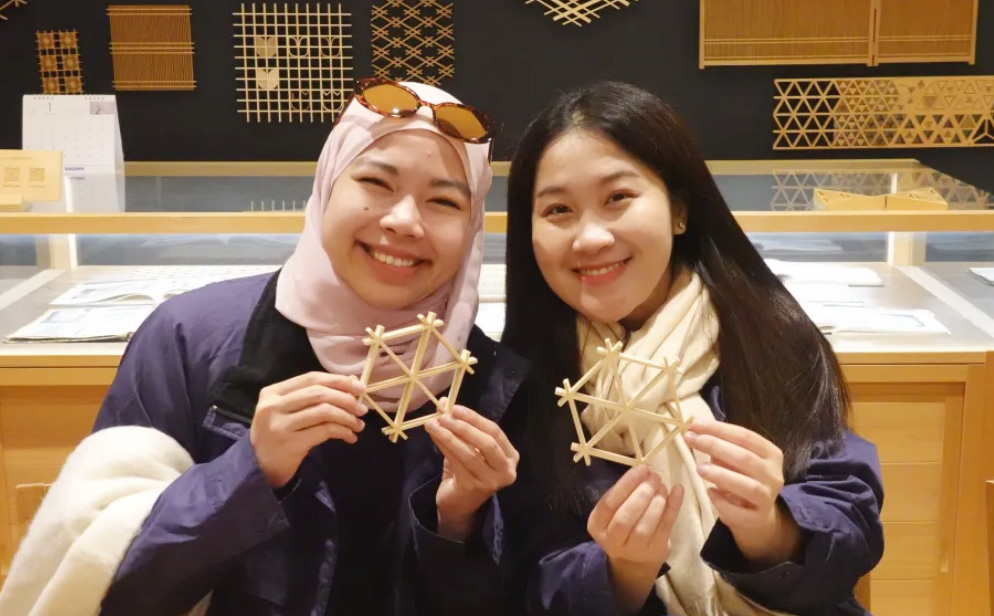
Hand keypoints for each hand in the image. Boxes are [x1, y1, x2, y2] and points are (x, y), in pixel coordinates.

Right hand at [250, 372, 366, 488]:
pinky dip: (342, 432)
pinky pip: (324, 431)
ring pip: (324, 411)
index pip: (311, 378)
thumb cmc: (279, 433)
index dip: (338, 380)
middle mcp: (273, 406)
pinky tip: (349, 437)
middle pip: (319, 393)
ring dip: (347, 417)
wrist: (260, 466)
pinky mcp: (290, 443)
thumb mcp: (292, 410)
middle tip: (362, 409)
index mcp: (272, 392)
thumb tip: (353, 381)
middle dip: (346, 399)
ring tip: (358, 425)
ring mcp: (280, 425)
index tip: (359, 388)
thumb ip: (316, 394)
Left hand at [425, 404, 518, 539]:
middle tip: (444, 416)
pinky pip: (457, 463)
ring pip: (470, 453)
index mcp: (510, 456)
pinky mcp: (473, 488)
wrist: (459, 505)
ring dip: (449, 436)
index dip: (475, 418)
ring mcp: (491, 481)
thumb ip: (459, 425)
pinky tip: (435, 436)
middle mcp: (506, 470)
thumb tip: (443, 401)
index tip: (455, 408)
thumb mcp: (466, 446)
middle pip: (487, 443)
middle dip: (464, 427)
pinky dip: (444, 446)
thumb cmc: (467, 472)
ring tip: (433, 424)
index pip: (495, 432)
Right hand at [587, 466, 683, 614]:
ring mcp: (635, 549)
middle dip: (641, 493)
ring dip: (656, 501)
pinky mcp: (656, 550)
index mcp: (597, 525)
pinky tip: (678, 490)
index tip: (641, 469)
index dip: (625, 485)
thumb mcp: (613, 512)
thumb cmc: (623, 526)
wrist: (634, 561)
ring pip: (645, 526)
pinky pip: (665, 527)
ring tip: (662, 486)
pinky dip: (673, 507)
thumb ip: (623, 494)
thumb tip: (644, 471)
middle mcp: (613, 540)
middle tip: (654, 477)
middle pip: (625, 517)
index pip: (609, 504)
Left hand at [683, 419, 800, 564]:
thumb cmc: (743, 478)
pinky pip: (740, 512)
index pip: (745, 436)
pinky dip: (723, 502)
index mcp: (771, 454)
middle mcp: (773, 475)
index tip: (695, 424)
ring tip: (699, 468)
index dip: (719, 429)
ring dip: (721, 475)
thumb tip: (697, 432)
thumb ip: (722, 446)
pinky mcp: (758, 518)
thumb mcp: (736, 459)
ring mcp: (768, 498)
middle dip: (715, 446)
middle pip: (745, 458)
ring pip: (747, 486)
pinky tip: (710, 493)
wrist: (757, 515)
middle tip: (691, 440)